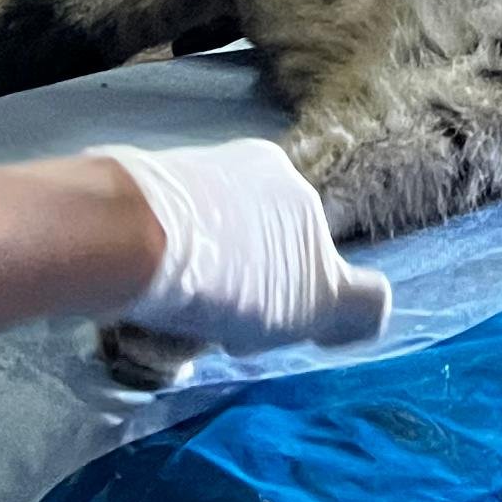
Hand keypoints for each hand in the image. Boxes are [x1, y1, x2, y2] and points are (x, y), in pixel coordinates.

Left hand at [95, 137, 392, 353]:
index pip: (305, 250)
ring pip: (199, 252)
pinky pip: (152, 247)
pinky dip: (150, 279)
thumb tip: (372, 310)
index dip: (294, 298)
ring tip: (163, 330)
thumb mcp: (320, 299)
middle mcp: (236, 168)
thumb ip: (358, 305)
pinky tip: (134, 307)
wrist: (128, 237)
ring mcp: (180, 177)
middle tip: (210, 333)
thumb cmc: (233, 271)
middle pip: (250, 251)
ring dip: (190, 293)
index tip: (263, 329)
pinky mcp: (128, 195)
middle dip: (236, 296)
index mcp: (286, 181)